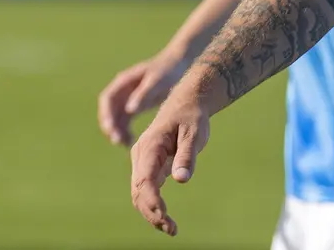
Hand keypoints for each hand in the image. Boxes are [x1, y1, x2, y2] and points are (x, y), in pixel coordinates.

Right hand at [98, 52, 189, 146]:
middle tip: (117, 140)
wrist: (180, 64)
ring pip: (116, 118)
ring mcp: (127, 99)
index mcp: (124, 81)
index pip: (108, 98)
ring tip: (125, 144)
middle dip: (110, 126)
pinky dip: (125, 131)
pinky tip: (131, 142)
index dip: (107, 113)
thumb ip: (144, 94)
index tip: (110, 127)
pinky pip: (125, 121)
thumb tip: (129, 110)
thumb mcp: (157, 81)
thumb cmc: (168, 70)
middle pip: (109, 111)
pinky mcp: (135, 106)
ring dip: (117, 131)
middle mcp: (122, 90)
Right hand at [130, 92, 211, 236]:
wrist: (187, 104)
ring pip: (140, 193)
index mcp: (150, 145)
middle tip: (172, 229)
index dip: (152, 199)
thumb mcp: (195, 134)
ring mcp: (143, 161)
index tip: (165, 215)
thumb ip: (187, 156)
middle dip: (152, 212)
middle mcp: (141, 154)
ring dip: (151, 212)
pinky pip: (146, 190)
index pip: (145, 178)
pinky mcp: (148, 166)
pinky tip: (166, 220)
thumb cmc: (192, 118)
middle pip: (139, 190)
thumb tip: (182, 180)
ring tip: (171, 229)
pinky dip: (153, 206)